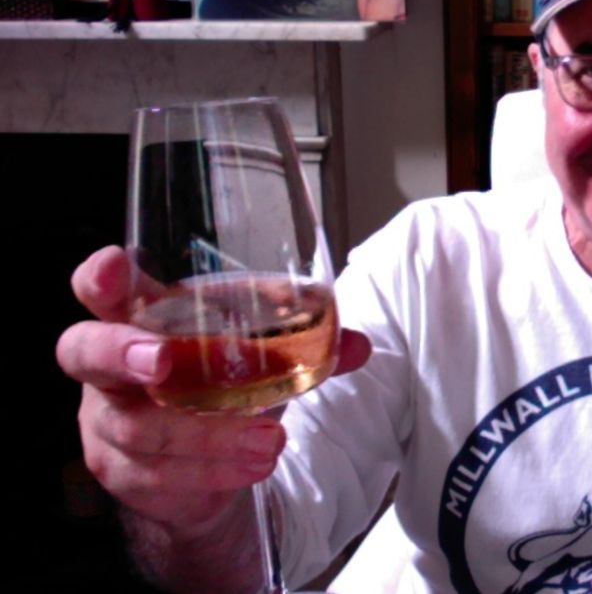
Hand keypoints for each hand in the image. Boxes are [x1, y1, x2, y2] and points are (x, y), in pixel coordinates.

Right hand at [56, 246, 370, 534]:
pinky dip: (212, 471)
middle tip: (162, 361)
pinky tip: (252, 467)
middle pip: (83, 351)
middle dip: (121, 352)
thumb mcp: (258, 352)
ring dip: (207, 435)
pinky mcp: (123, 471)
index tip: (116, 266)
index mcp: (141, 316)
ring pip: (138, 427)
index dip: (100, 278)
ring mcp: (108, 421)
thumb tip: (359, 345)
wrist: (197, 460)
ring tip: (268, 440)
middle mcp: (110, 366)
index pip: (101, 287)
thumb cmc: (216, 380)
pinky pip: (157, 474)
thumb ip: (306, 343)